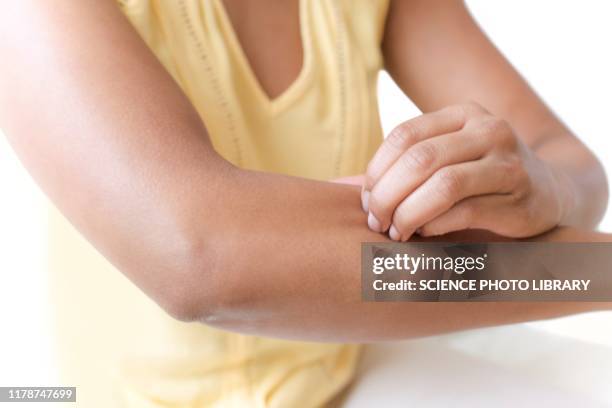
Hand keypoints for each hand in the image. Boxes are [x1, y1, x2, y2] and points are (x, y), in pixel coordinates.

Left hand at [362, 102, 571, 240]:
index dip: (377, 170)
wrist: (551, 191)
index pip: (404, 135)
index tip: (365, 200)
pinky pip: (464, 211)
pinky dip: (434, 225)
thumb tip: (339, 187)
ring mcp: (507, 163)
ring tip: (395, 232)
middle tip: (375, 221)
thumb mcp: (447, 157)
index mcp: (463, 114)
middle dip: (386, 195)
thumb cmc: (481, 178)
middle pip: (420, 159)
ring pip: (442, 185)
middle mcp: (488, 130)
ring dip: (408, 213)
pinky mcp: (520, 198)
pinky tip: (424, 234)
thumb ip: (404, 166)